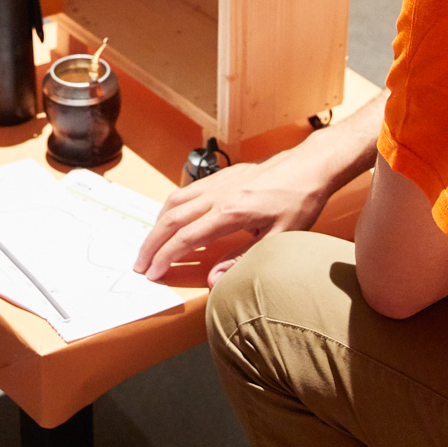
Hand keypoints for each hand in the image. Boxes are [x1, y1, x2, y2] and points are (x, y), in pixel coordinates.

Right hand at [133, 145, 339, 286]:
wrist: (308, 167)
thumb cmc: (298, 201)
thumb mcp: (279, 237)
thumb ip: (243, 259)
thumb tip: (213, 280)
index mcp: (230, 212)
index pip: (186, 238)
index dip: (166, 257)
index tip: (153, 273)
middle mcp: (217, 195)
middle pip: (171, 220)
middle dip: (151, 244)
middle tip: (139, 265)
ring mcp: (216, 183)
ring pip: (173, 202)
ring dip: (156, 225)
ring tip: (149, 246)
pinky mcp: (220, 177)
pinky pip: (185, 192)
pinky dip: (169, 208)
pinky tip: (169, 219)